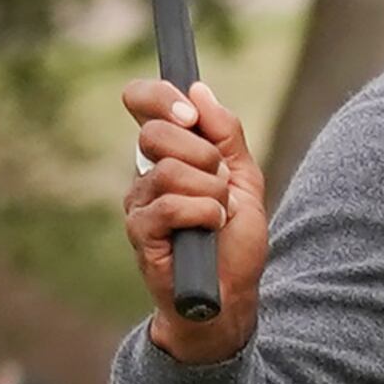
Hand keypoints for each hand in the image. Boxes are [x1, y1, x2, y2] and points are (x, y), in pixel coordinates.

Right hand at [122, 77, 268, 363]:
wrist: (230, 293)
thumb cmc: (234, 238)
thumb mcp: (244, 178)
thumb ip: (225, 134)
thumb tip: (199, 90)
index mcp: (170, 153)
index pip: (144, 103)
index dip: (160, 97)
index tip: (189, 114)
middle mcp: (146, 173)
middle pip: (159, 134)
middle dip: (205, 156)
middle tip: (221, 184)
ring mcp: (138, 202)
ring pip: (171, 171)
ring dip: (211, 192)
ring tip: (217, 216)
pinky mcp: (139, 232)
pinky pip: (172, 205)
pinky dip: (204, 214)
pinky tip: (209, 229)